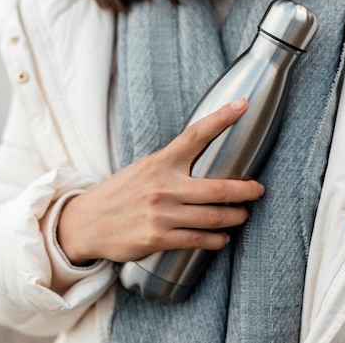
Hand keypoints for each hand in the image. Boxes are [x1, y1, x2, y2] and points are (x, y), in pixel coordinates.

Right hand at [57, 98, 264, 264]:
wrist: (86, 222)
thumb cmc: (119, 193)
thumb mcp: (142, 169)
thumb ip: (171, 165)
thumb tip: (204, 159)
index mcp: (160, 162)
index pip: (196, 135)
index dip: (222, 118)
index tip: (242, 105)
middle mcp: (163, 186)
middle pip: (218, 188)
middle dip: (245, 190)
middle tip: (258, 190)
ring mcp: (161, 214)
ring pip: (213, 217)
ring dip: (235, 217)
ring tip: (242, 215)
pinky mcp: (158, 238)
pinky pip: (198, 240)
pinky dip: (216, 240)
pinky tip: (222, 238)